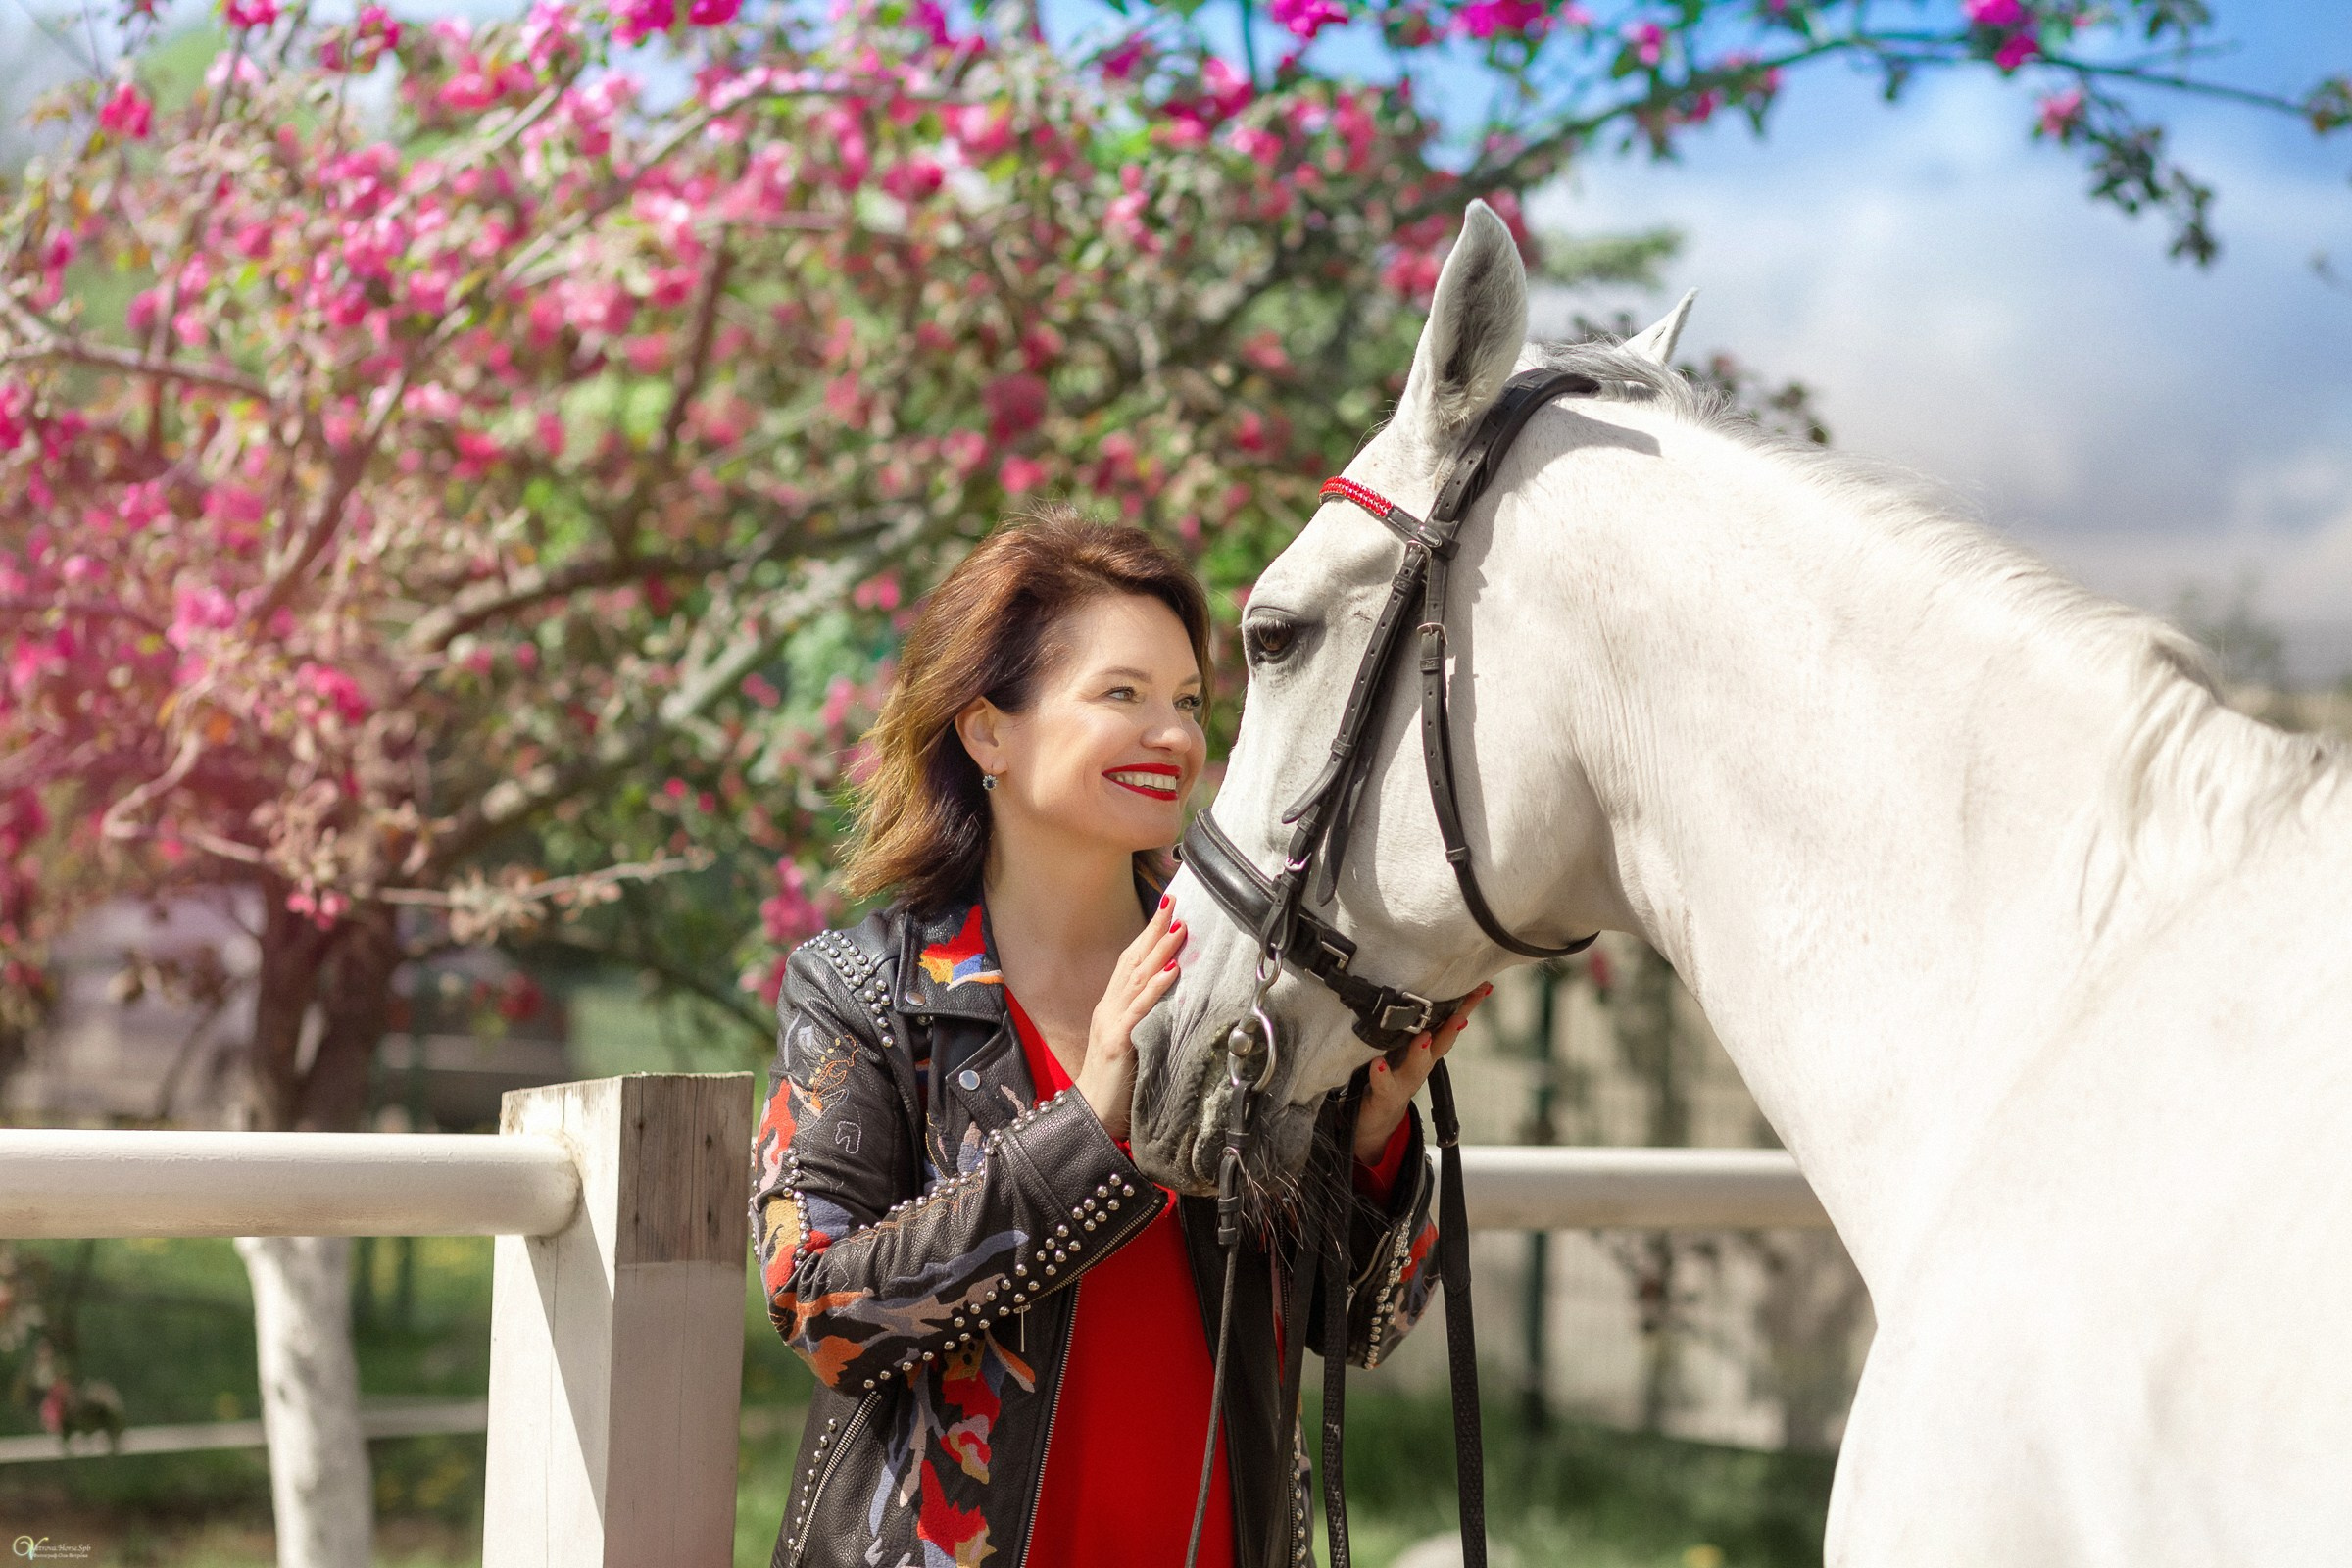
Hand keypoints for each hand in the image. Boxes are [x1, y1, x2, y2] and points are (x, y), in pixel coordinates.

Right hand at [1077, 896, 1185, 1140]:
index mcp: (1112, 1008)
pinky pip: (1139, 1009)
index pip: (1131, 963)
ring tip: (1179, 927)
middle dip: (1154, 929)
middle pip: (1133, 961)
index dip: (1148, 935)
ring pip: (1138, 978)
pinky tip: (1171, 971)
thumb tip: (1173, 997)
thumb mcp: (1132, 1043)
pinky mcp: (1117, 1042)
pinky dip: (1156, 987)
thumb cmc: (1116, 1084)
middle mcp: (1109, 1008)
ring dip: (1160, 950)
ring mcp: (1111, 1023)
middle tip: (1174, 901)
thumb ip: (1146, 1019)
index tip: (1168, 911)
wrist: (1091, 1116)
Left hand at [1352, 982, 1491, 1164]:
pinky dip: (1381, 1076)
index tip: (1483, 986)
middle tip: (1463, 1013)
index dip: (1466, 1006)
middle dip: (1452, 1028)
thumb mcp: (1406, 1049)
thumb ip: (1417, 1026)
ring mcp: (1403, 1082)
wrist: (1377, 1119)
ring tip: (1422, 1038)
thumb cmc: (1392, 1075)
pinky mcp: (1384, 1096)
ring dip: (1420, 1053)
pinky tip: (1378, 1065)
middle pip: (1439, 1045)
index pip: (1449, 1024)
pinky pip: (1383, 1086)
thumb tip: (1429, 991)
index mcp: (1426, 1050)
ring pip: (1415, 1068)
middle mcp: (1420, 1066)